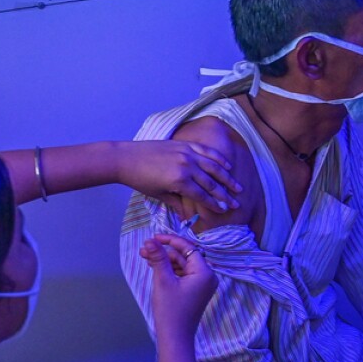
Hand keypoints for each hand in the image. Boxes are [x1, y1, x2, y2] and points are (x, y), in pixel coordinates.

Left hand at [116, 140, 242, 214]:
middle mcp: (187, 166)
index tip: (224, 210)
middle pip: (211, 183)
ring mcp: (187, 153)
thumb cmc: (139, 179)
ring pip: (213, 167)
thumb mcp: (159, 195)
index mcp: (180, 181)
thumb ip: (177, 203)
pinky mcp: (184, 145)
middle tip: (236, 203)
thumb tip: (188, 216)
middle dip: (225, 195)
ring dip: (227, 178)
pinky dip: (217, 158)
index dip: (214, 204)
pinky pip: (206, 151)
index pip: (202, 195)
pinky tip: (226, 166)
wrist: (125, 158)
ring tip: (237, 187)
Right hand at [140, 233, 216, 338]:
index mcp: (204, 273)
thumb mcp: (163, 281)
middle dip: (164, 252)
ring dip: (164, 261)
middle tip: (144, 249)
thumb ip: (158, 258)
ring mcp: (201, 285)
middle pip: (184, 256)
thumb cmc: (170, 310)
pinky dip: (169, 270)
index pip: (188, 248)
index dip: (170, 241)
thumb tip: (150, 241)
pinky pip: (182, 275)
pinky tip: (154, 267)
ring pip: (181, 265)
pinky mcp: (194, 291)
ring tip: (145, 257)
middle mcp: (207, 277)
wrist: (175, 337)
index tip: (154, 237)